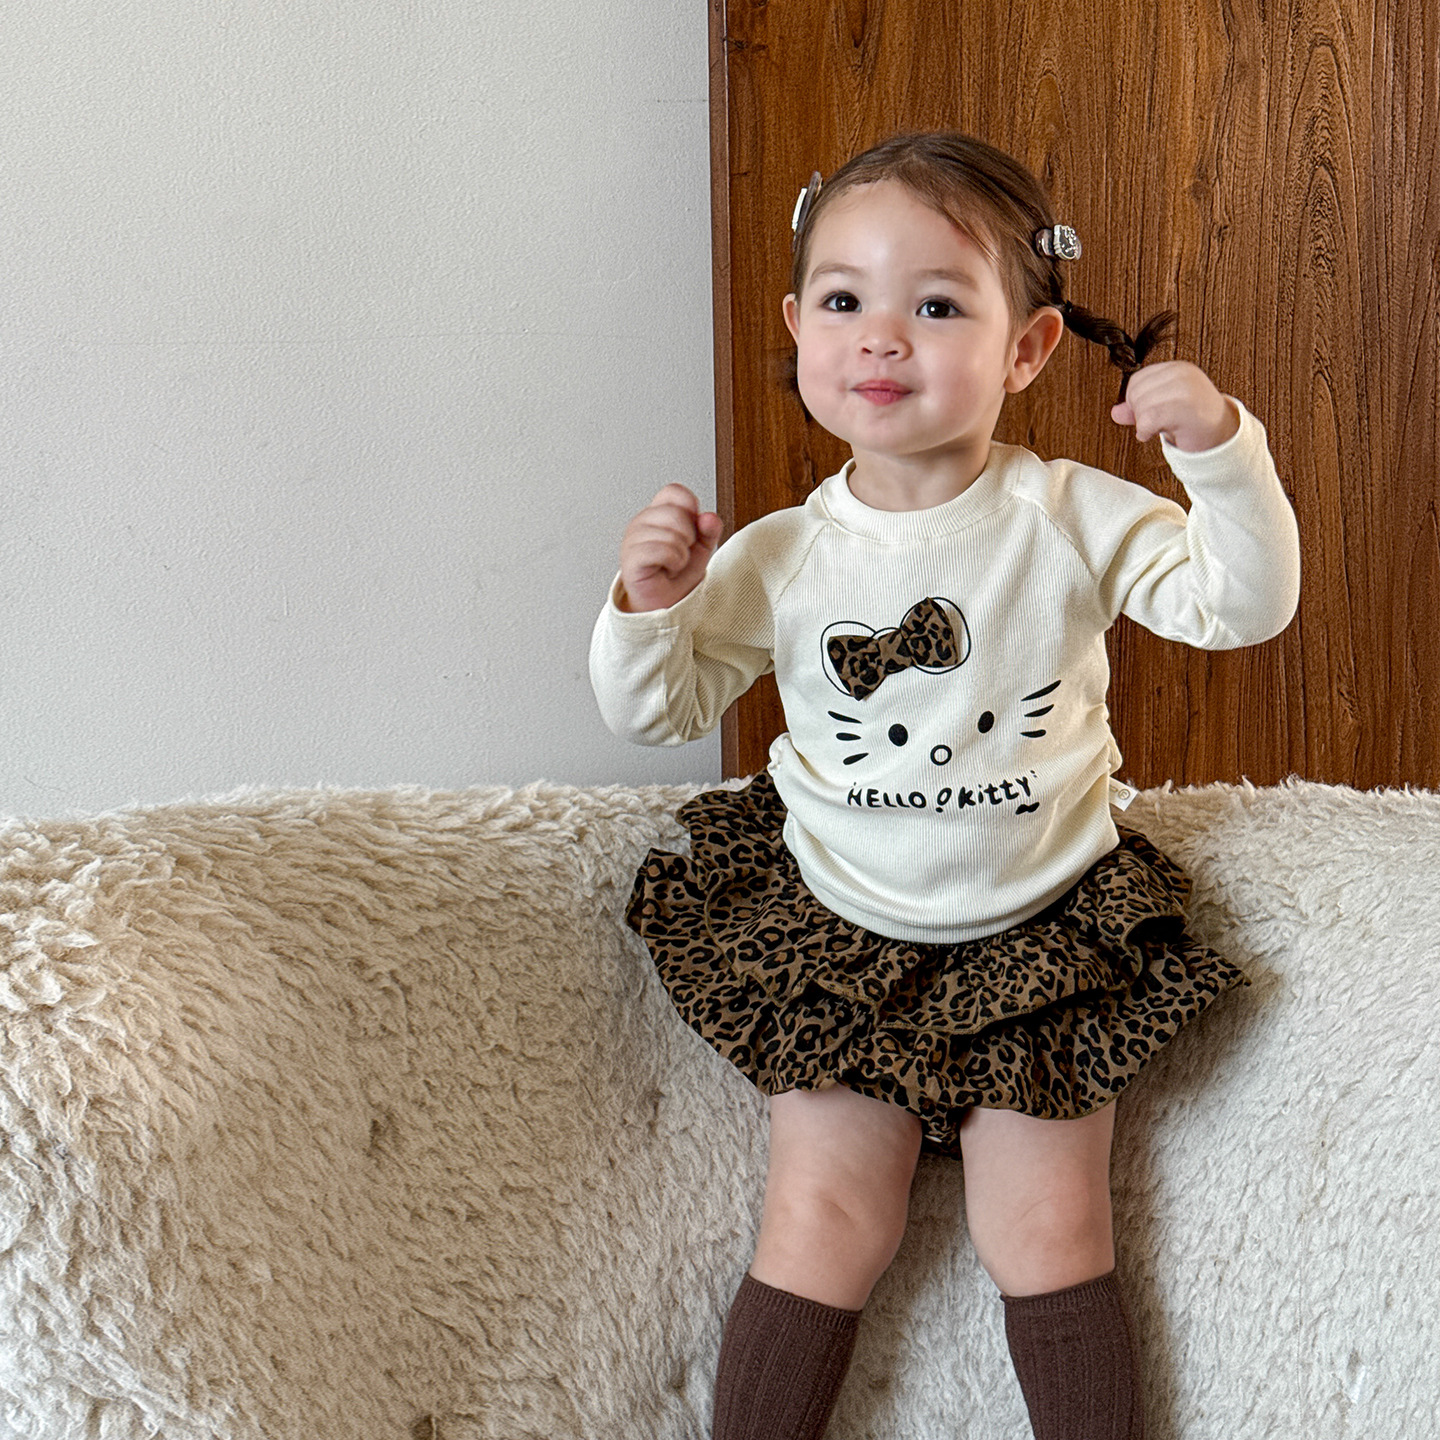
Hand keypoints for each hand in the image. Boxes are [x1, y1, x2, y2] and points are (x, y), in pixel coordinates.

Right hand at [617, 484, 722, 612]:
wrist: (666, 605)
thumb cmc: (677, 576)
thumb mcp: (701, 548)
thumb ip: (709, 530)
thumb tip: (709, 517)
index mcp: (657, 513)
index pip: (674, 492)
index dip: (690, 508)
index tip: (692, 530)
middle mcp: (642, 522)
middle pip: (676, 512)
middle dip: (689, 537)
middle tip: (681, 552)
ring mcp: (633, 539)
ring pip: (671, 533)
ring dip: (681, 554)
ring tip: (674, 564)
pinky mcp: (631, 558)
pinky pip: (661, 550)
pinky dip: (673, 562)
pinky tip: (668, 568)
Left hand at [1110, 361, 1239, 452]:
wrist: (1222, 436)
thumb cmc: (1193, 422)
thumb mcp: (1163, 409)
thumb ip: (1138, 408)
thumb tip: (1116, 412)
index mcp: (1176, 369)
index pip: (1137, 380)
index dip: (1136, 401)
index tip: (1151, 413)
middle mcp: (1182, 374)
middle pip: (1136, 392)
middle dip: (1139, 413)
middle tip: (1157, 423)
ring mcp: (1186, 388)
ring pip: (1141, 406)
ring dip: (1144, 424)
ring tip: (1161, 428)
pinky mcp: (1186, 407)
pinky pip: (1148, 419)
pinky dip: (1145, 432)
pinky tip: (1155, 434)